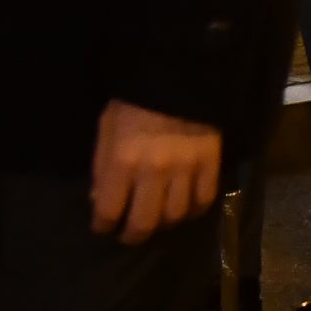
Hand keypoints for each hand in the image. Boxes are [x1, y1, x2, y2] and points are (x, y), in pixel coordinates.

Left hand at [89, 100, 222, 243]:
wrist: (177, 74)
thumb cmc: (133, 101)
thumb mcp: (106, 128)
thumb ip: (102, 166)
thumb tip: (100, 200)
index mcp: (122, 160)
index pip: (109, 210)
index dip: (103, 225)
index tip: (103, 227)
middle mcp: (153, 170)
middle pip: (144, 222)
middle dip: (132, 235)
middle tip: (128, 235)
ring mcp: (185, 169)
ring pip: (175, 215)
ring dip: (162, 224)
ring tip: (157, 221)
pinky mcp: (210, 163)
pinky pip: (204, 200)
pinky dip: (193, 211)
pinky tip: (185, 209)